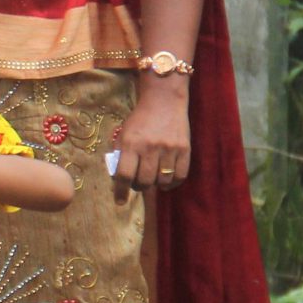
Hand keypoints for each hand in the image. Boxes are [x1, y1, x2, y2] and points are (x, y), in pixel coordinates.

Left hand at [112, 86, 190, 200]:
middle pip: (144, 181)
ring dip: (155, 185)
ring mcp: (169, 148)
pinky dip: (172, 183)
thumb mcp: (123, 134)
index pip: (124, 175)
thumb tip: (118, 180)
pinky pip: (180, 176)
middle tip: (138, 183)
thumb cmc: (139, 120)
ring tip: (152, 178)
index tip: (119, 201)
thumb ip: (119, 155)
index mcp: (130, 143)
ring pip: (162, 181)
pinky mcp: (185, 149)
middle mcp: (150, 147)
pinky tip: (166, 180)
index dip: (120, 191)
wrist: (164, 101)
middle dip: (139, 187)